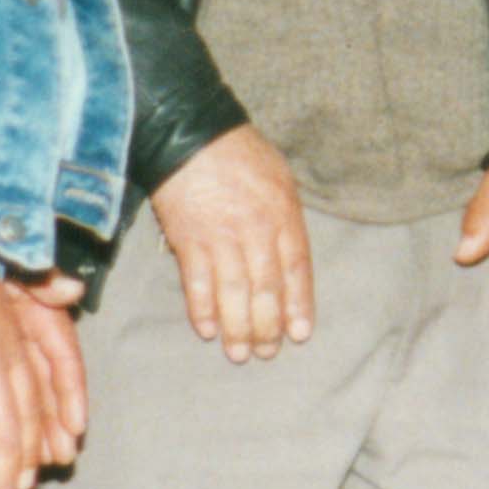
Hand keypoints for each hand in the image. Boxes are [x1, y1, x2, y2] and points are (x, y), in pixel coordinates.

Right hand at [150, 124, 314, 361]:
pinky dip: (202, 308)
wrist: (190, 135)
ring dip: (237, 328)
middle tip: (267, 352)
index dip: (298, 305)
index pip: (296, 269)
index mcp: (283, 215)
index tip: (299, 334)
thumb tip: (288, 258)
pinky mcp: (188, 239)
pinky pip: (197, 283)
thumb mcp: (280, 179)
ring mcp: (221, 237)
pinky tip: (207, 330)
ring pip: (234, 293)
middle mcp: (256, 231)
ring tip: (239, 353)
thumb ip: (286, 219)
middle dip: (267, 326)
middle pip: (266, 289)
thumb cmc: (240, 154)